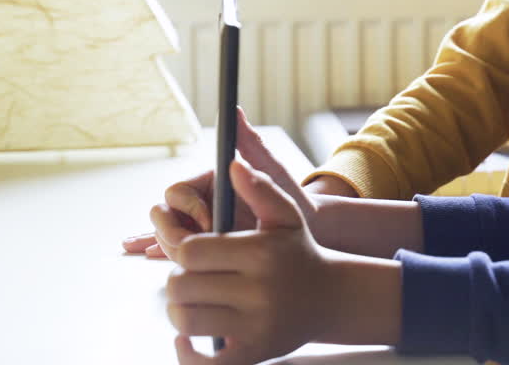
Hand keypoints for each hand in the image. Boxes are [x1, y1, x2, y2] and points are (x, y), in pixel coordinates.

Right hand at [122, 107, 318, 261]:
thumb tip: (234, 110)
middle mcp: (202, 200)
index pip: (178, 192)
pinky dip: (160, 247)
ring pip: (167, 230)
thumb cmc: (292, 198)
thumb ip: (251, 144)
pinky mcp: (206, 244)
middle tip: (193, 248)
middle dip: (171, 230)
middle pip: (165, 212)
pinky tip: (147, 253)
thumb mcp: (272, 172)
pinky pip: (176, 244)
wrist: (308, 231)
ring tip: (173, 258)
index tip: (210, 222)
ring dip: (162, 242)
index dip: (189, 209)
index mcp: (212, 181)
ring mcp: (202, 223)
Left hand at [166, 159, 402, 362]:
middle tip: (191, 276)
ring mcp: (255, 326)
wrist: (330, 298)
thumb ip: (259, 188)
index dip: (179, 248)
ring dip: (179, 311)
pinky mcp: (252, 354)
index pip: (190, 251)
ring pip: (185, 321)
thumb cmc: (298, 253)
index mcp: (260, 253)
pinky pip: (202, 363)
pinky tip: (188, 338)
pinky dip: (186, 353)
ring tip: (193, 301)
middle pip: (180, 286)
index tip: (188, 250)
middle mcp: (258, 290)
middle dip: (178, 279)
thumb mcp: (285, 216)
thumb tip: (231, 164)